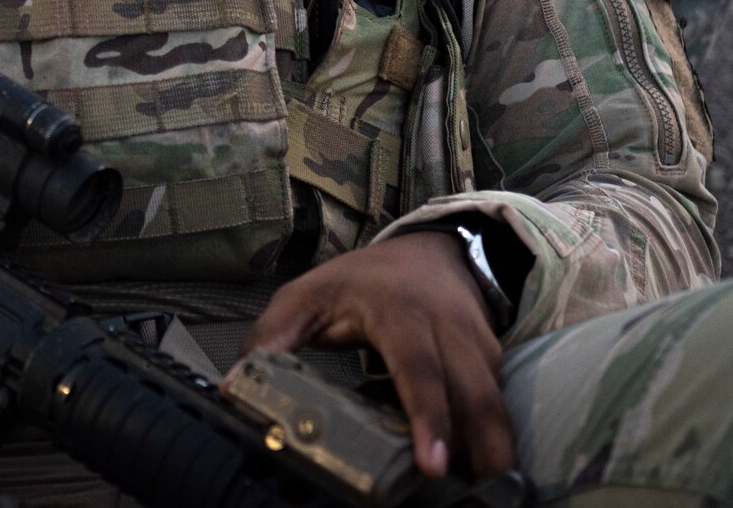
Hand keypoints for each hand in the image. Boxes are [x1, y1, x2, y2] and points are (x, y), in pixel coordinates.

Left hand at [232, 232, 513, 479]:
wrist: (428, 249)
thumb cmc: (358, 280)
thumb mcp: (306, 295)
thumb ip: (271, 337)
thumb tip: (234, 387)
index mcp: (397, 310)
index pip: (417, 367)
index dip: (427, 416)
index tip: (432, 465)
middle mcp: (446, 325)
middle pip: (472, 391)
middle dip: (478, 446)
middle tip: (476, 494)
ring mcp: (477, 340)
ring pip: (493, 400)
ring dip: (492, 448)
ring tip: (481, 492)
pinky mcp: (493, 356)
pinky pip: (499, 400)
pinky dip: (492, 435)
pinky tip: (479, 468)